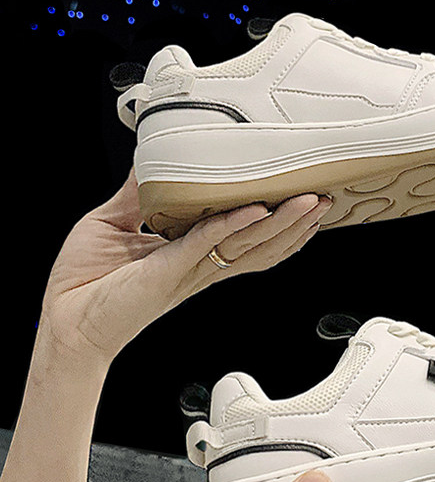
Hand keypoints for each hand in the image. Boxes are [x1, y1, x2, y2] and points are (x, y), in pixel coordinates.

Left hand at [40, 171, 330, 361]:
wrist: (64, 321)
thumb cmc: (86, 283)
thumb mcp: (113, 222)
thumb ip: (139, 193)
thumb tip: (150, 160)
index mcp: (193, 254)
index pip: (248, 237)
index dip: (278, 221)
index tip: (300, 198)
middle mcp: (201, 265)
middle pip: (263, 244)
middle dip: (298, 223)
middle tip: (324, 199)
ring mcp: (190, 269)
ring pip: (250, 246)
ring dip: (285, 224)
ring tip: (311, 203)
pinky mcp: (170, 271)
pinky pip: (210, 243)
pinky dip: (235, 224)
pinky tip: (257, 209)